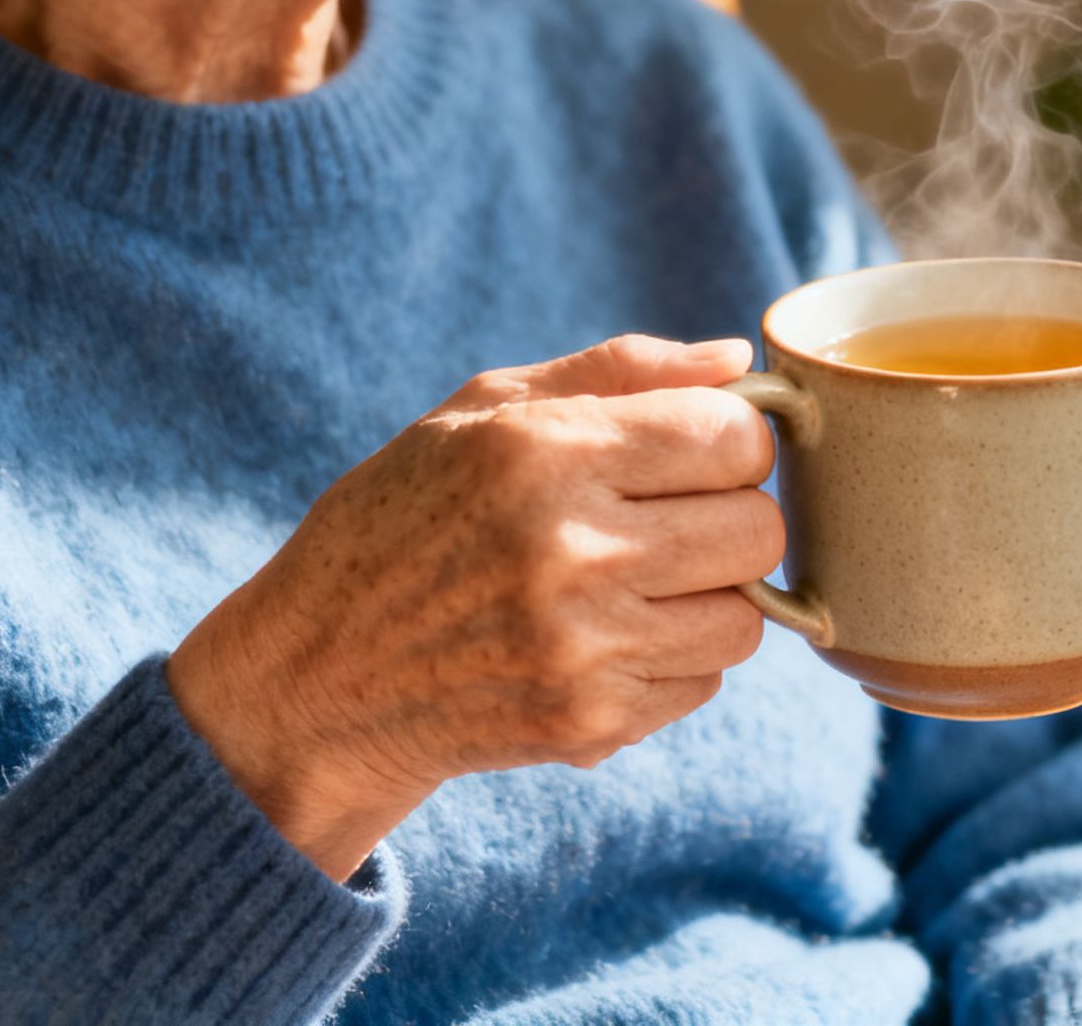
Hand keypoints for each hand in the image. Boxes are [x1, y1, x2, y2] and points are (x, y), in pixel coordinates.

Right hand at [166, 334, 781, 880]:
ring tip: (637, 583)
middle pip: (760, 530)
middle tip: (673, 519)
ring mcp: (582, 647)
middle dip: (733, 517)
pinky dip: (674, 659)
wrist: (320, 678)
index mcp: (543, 454)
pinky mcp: (589, 721)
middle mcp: (568, 550)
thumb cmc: (403, 519)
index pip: (735, 437)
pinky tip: (606, 639)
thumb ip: (619, 371)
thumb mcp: (481, 412)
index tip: (697, 451)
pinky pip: (705, 680)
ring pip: (747, 616)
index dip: (734, 439)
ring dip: (711, 597)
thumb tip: (738, 360)